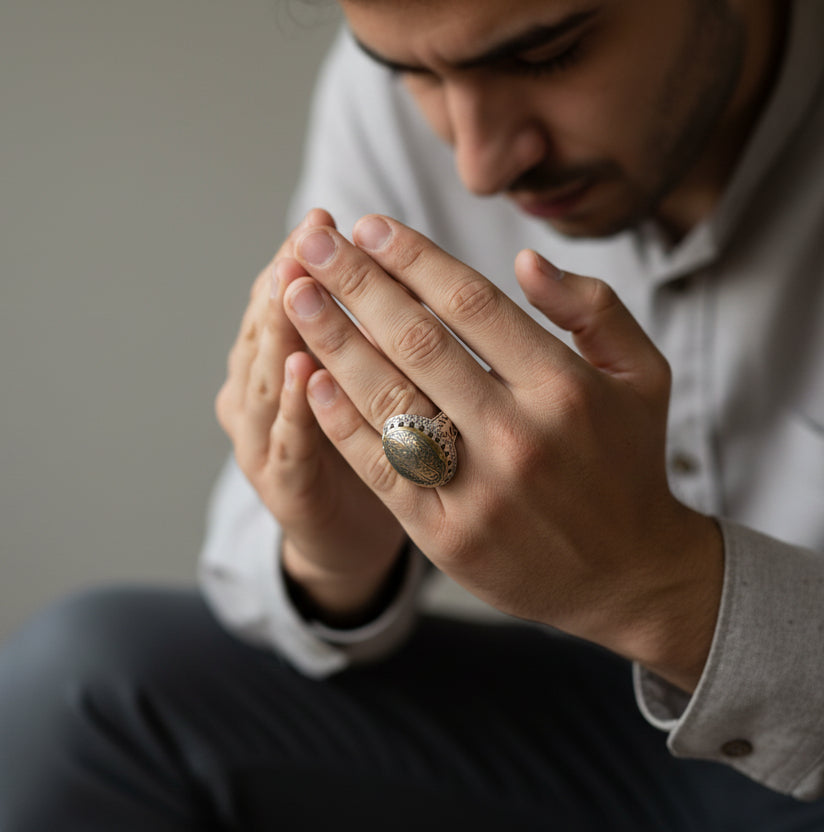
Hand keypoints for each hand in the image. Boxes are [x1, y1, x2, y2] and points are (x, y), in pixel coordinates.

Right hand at [214, 210, 407, 624]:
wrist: (346, 531)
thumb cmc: (365, 441)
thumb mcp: (365, 374)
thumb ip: (369, 325)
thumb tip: (396, 258)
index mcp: (281, 359)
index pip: (284, 298)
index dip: (304, 258)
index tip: (329, 216)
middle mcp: (262, 393)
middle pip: (270, 327)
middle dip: (290, 278)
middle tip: (308, 232)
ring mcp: (265, 441)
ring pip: (268, 377)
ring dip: (283, 330)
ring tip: (294, 283)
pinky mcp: (285, 488)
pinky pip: (289, 445)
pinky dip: (295, 409)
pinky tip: (304, 371)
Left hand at [283, 214, 722, 690]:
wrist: (630, 576)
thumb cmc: (629, 466)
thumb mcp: (642, 374)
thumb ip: (594, 308)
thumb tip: (525, 259)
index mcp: (563, 385)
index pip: (470, 301)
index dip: (412, 257)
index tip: (368, 226)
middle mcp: (518, 432)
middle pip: (417, 340)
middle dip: (355, 283)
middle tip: (312, 244)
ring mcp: (478, 487)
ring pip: (388, 397)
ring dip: (332, 340)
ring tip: (294, 295)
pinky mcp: (444, 533)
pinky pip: (379, 466)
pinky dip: (339, 419)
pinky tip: (307, 376)